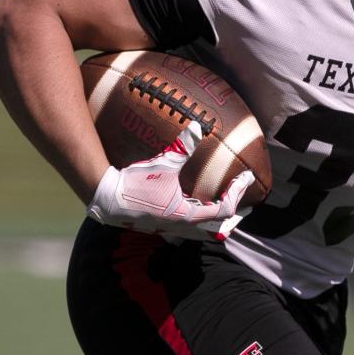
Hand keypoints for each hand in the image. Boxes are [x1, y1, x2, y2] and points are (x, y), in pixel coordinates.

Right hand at [87, 122, 254, 240]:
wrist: (107, 200)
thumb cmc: (135, 184)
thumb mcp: (162, 163)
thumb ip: (182, 146)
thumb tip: (197, 124)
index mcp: (187, 215)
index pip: (224, 208)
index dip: (238, 192)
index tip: (245, 178)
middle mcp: (182, 227)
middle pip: (219, 226)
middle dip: (235, 212)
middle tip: (246, 197)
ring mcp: (172, 229)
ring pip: (205, 230)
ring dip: (219, 218)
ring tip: (229, 203)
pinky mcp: (164, 226)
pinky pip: (192, 227)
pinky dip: (203, 218)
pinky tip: (200, 204)